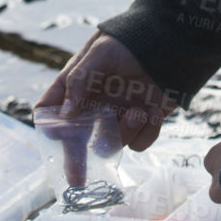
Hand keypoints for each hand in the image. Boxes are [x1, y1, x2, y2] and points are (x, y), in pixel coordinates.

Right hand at [37, 31, 176, 151]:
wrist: (170, 40)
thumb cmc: (130, 40)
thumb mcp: (100, 53)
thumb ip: (80, 81)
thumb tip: (64, 115)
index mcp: (77, 85)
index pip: (52, 108)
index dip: (50, 123)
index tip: (55, 136)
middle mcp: (95, 104)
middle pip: (77, 138)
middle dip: (76, 160)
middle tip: (77, 180)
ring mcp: (118, 114)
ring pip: (112, 143)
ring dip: (125, 132)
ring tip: (139, 111)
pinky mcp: (142, 121)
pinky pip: (139, 142)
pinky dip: (147, 132)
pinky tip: (154, 112)